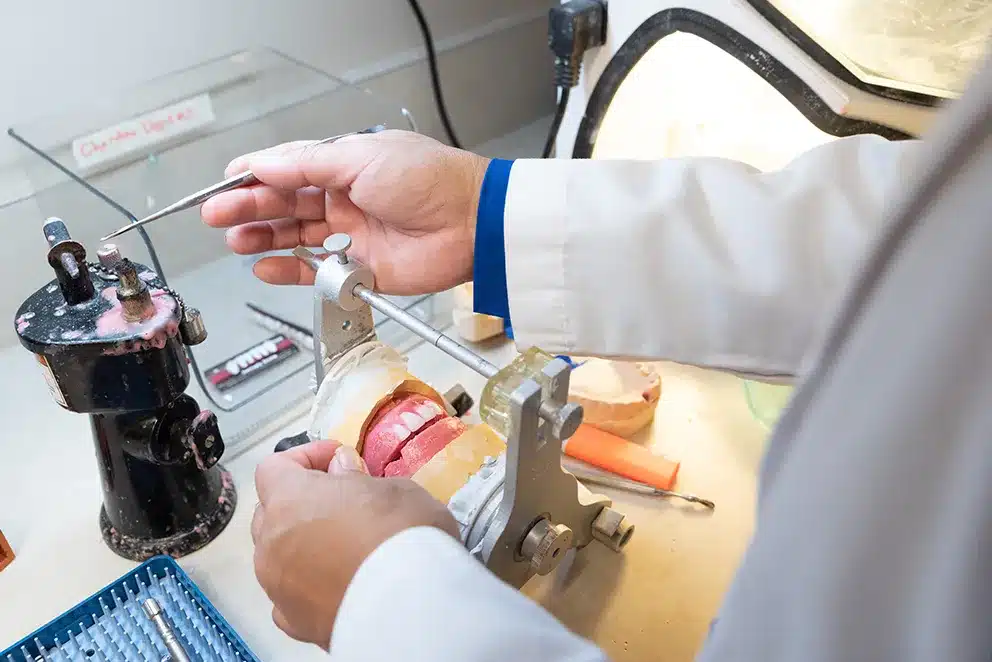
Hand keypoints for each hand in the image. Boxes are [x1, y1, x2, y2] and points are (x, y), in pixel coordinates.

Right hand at [201, 130, 489, 294]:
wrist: (469, 224)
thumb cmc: (429, 180)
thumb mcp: (362, 159)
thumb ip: (308, 165)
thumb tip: (263, 163)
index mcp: (346, 166)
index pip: (289, 169)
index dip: (256, 176)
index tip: (225, 182)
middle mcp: (345, 199)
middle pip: (285, 204)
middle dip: (248, 208)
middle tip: (217, 215)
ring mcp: (352, 235)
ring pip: (295, 236)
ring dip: (262, 238)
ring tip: (234, 240)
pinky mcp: (360, 269)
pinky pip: (315, 270)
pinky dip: (288, 269)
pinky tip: (264, 266)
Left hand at [251, 440, 459, 648]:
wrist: (411, 608)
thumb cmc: (403, 537)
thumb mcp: (392, 489)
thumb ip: (357, 478)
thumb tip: (341, 471)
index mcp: (290, 499)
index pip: (274, 466)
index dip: (305, 457)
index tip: (337, 459)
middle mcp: (272, 542)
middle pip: (270, 511)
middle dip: (301, 502)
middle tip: (343, 500)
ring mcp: (278, 586)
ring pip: (278, 554)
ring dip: (302, 544)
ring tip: (345, 545)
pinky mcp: (294, 621)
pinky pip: (289, 595)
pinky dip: (307, 585)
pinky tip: (338, 582)